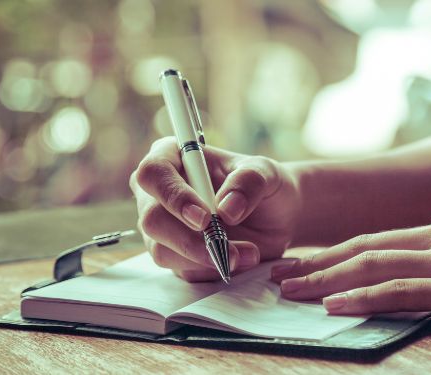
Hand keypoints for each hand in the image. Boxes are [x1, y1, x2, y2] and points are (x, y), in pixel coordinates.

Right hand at [129, 137, 300, 281]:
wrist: (278, 216)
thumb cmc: (264, 184)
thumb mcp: (266, 173)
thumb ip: (248, 182)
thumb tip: (226, 209)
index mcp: (172, 157)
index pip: (153, 172)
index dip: (174, 197)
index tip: (204, 218)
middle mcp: (159, 192)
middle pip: (152, 219)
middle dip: (190, 240)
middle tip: (226, 249)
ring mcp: (164, 227)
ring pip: (162, 251)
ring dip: (206, 258)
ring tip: (248, 254)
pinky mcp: (175, 255)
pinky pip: (183, 270)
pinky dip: (213, 269)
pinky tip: (241, 260)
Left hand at [271, 215, 430, 328]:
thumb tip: (428, 284)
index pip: (377, 239)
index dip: (335, 252)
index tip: (304, 263)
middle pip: (363, 247)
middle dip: (316, 262)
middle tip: (278, 274)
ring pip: (372, 264)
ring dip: (325, 278)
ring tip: (288, 290)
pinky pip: (400, 289)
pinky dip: (360, 296)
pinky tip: (333, 305)